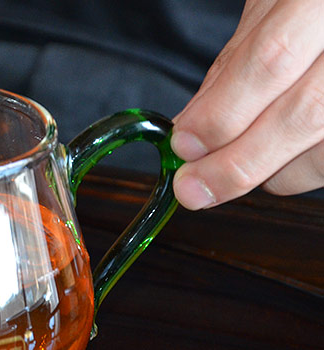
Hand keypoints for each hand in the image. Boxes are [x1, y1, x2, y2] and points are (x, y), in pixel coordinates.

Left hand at [171, 0, 323, 209]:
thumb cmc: (315, 0)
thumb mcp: (273, 5)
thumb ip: (235, 65)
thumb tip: (192, 126)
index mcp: (319, 1)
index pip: (271, 61)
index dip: (222, 112)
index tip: (183, 144)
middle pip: (304, 114)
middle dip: (237, 163)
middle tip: (193, 187)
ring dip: (271, 171)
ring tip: (241, 158)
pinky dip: (302, 168)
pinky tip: (283, 151)